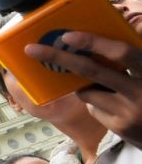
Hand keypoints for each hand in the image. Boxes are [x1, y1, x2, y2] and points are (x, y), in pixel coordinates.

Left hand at [25, 31, 141, 147]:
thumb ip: (127, 61)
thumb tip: (86, 44)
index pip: (121, 52)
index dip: (94, 43)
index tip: (67, 36)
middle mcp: (141, 90)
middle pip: (92, 71)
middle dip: (59, 58)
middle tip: (32, 49)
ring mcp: (130, 111)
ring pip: (87, 91)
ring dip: (86, 86)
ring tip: (108, 90)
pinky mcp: (120, 127)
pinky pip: (93, 108)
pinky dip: (96, 104)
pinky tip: (115, 107)